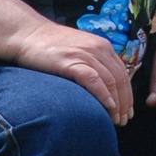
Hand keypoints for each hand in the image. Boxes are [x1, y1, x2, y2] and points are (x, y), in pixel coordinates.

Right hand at [6, 21, 134, 125]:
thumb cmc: (49, 47)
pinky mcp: (72, 61)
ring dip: (116, 104)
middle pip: (120, 80)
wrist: (27, 33)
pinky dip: (103, 95)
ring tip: (116, 120)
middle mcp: (99, 49)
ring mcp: (86, 54)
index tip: (127, 112)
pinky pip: (94, 80)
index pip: (123, 74)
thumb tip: (103, 88)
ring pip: (111, 81)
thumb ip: (92, 64)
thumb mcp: (78, 51)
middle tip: (124, 121)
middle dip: (125, 103)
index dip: (128, 95)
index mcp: (103, 47)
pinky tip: (108, 107)